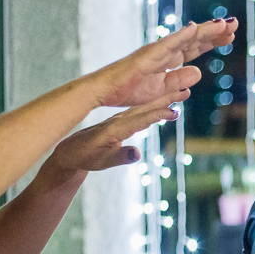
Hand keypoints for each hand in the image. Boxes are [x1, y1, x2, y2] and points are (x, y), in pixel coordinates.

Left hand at [40, 88, 186, 181]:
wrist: (70, 150)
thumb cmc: (85, 157)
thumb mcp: (102, 162)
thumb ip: (121, 157)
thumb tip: (138, 153)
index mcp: (116, 128)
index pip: (139, 120)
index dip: (156, 115)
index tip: (173, 111)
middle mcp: (119, 120)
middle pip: (146, 108)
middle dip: (165, 100)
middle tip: (183, 91)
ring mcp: (120, 119)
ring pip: (145, 107)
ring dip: (163, 100)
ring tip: (180, 93)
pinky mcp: (121, 121)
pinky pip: (141, 111)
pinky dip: (154, 106)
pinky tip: (165, 105)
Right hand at [86, 18, 237, 107]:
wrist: (105, 91)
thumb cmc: (128, 89)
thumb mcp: (162, 90)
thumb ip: (179, 81)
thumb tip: (198, 73)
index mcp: (169, 59)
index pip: (195, 47)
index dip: (213, 41)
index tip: (231, 36)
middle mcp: (165, 51)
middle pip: (195, 39)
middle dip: (215, 32)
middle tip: (236, 24)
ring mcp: (156, 51)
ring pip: (185, 38)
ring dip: (205, 30)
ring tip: (224, 24)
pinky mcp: (147, 56)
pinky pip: (167, 45)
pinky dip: (181, 36)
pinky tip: (195, 28)